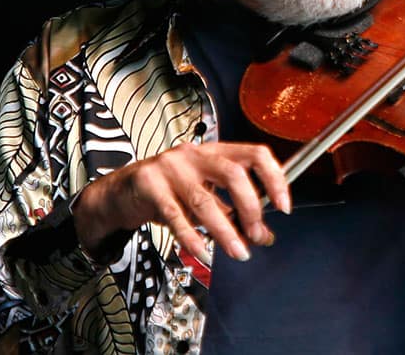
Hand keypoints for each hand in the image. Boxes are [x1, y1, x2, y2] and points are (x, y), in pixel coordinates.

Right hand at [72, 141, 291, 264]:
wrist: (120, 191)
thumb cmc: (169, 190)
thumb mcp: (205, 195)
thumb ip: (234, 212)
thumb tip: (264, 236)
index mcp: (215, 151)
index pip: (255, 154)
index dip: (274, 178)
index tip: (284, 206)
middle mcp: (195, 154)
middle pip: (233, 174)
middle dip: (250, 208)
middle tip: (258, 235)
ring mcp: (170, 167)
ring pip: (205, 200)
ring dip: (225, 231)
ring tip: (238, 252)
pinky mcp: (149, 185)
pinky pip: (175, 216)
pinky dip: (192, 238)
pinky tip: (203, 253)